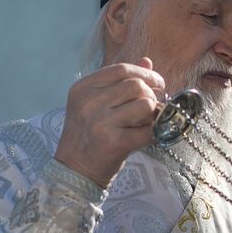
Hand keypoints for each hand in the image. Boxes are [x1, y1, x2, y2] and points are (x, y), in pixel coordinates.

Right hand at [54, 57, 165, 187]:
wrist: (74, 170)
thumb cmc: (88, 135)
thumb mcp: (95, 104)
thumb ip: (120, 81)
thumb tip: (147, 61)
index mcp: (83, 88)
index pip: (121, 69)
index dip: (145, 73)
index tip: (157, 83)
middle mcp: (89, 103)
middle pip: (136, 85)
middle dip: (151, 95)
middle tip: (152, 107)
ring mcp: (100, 122)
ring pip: (145, 105)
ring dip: (152, 114)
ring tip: (145, 122)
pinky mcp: (114, 142)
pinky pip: (148, 130)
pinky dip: (153, 133)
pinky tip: (146, 136)